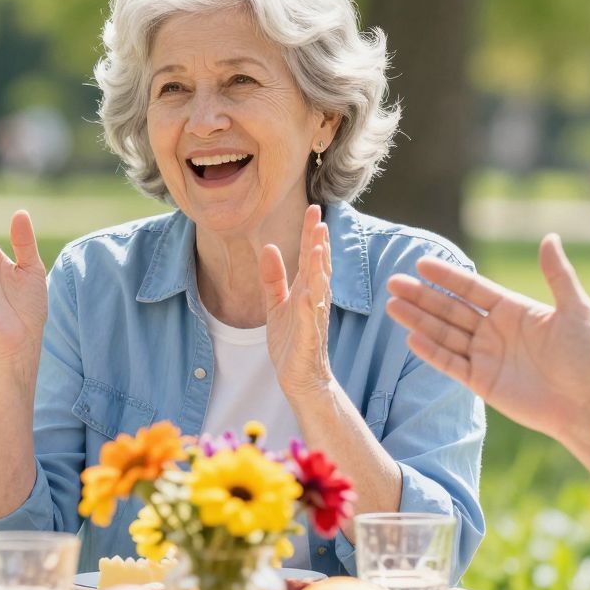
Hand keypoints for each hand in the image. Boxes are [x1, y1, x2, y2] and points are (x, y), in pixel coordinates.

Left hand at [260, 205, 336, 401]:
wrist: (300, 379)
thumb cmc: (291, 342)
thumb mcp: (276, 304)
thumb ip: (273, 277)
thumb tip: (269, 247)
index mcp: (306, 290)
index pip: (310, 257)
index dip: (311, 234)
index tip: (313, 210)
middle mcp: (314, 299)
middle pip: (318, 266)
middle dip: (318, 242)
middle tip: (319, 217)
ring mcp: (314, 318)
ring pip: (319, 288)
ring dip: (320, 268)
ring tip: (319, 246)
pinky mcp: (309, 337)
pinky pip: (311, 318)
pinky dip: (311, 304)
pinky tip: (309, 291)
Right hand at [385, 233, 589, 436]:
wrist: (584, 404)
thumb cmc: (584, 355)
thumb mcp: (575, 309)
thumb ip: (558, 275)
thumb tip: (550, 237)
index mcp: (511, 310)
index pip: (471, 288)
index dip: (447, 277)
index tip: (421, 264)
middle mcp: (493, 330)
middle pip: (450, 309)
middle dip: (422, 296)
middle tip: (394, 282)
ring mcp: (485, 356)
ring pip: (444, 334)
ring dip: (418, 320)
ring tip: (392, 306)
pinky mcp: (481, 382)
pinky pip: (450, 364)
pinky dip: (431, 352)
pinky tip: (411, 338)